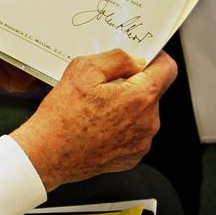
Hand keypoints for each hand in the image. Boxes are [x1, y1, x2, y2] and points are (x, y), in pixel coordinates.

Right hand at [9, 49, 176, 191]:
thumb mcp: (82, 70)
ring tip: (94, 110)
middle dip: (131, 85)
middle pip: (151, 91)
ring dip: (125, 106)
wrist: (48, 155)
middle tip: (101, 88)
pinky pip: (134, 133)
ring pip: (142, 113)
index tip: (142, 58)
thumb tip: (135, 61)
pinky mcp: (132, 157)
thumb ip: (116, 58)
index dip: (155, 58)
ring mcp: (142, 142)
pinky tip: (96, 126)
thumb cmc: (61, 116)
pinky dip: (120, 127)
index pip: (167, 69)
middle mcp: (148, 122)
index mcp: (140, 97)